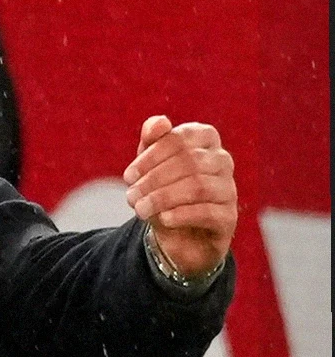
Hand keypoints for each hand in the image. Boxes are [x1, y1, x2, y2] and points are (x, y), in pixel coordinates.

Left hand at [123, 116, 236, 274]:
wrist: (176, 235)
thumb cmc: (163, 190)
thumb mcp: (150, 165)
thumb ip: (151, 140)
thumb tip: (160, 121)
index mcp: (204, 140)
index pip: (180, 138)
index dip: (151, 156)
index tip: (129, 176)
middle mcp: (222, 161)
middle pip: (189, 162)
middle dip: (153, 179)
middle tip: (131, 196)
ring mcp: (229, 189)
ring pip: (199, 187)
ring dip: (163, 198)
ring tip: (140, 210)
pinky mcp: (228, 217)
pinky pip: (208, 212)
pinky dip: (181, 214)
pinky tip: (163, 218)